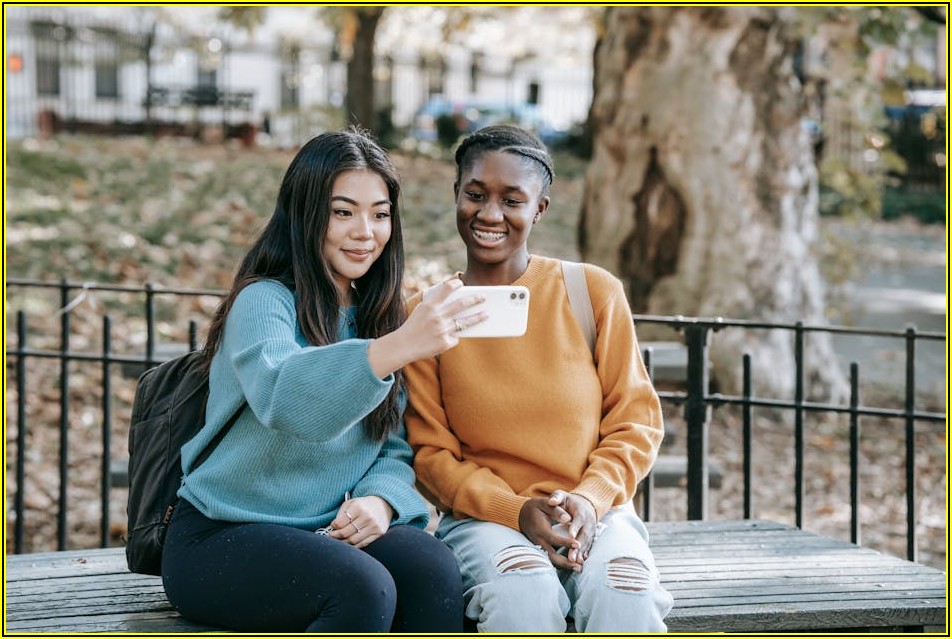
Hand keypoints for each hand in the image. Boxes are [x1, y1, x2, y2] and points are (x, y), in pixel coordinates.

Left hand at [328, 495, 393, 548]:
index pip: (340, 523)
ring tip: (340, 540)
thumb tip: (334, 528)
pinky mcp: (379, 533)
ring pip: (353, 540)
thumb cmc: (363, 505)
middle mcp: (367, 517)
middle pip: (345, 533)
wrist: (383, 505)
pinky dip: (354, 545)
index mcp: (358, 507)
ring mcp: (374, 526)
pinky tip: (350, 542)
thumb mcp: (351, 503)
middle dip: (336, 536)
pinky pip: (363, 544)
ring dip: (344, 542)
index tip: (332, 527)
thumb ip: (341, 514)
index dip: (333, 527)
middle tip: (332, 536)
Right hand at [367, 279, 487, 377]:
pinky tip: (447, 337)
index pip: (446, 288)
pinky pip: (455, 337)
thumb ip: (435, 304)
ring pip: (466, 322)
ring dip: (478, 317)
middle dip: (475, 299)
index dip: (456, 284)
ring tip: (486, 314)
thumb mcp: (420, 310)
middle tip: (483, 297)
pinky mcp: (445, 343)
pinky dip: (453, 336)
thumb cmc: (413, 326)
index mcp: (430, 306)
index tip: (461, 283)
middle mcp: (438, 316)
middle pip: (462, 304)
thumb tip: (455, 301)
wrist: (403, 346)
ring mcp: (442, 330)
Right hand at [518, 497, 580, 571]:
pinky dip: (560, 564)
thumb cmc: (535, 507)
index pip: (553, 538)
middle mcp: (538, 541)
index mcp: (540, 529)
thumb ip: (556, 510)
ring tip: (578, 569)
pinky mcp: (540, 550)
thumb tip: (568, 518)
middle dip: (566, 562)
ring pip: (550, 560)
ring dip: (564, 565)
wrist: (521, 514)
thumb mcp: (544, 503)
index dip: (566, 542)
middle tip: (580, 566)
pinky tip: (571, 565)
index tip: (578, 544)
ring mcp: (538, 547)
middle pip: (551, 556)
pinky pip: (549, 559)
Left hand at [547, 490, 597, 565]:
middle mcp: (588, 522)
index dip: (575, 528)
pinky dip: (584, 555)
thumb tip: (551, 501)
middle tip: (571, 557)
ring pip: (586, 543)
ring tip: (574, 563)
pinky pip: (588, 547)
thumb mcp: (562, 495)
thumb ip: (557, 497)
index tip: (570, 535)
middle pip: (584, 535)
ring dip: (581, 553)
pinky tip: (580, 564)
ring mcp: (591, 531)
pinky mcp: (591, 538)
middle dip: (578, 546)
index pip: (578, 520)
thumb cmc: (568, 501)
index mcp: (581, 512)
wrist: (584, 505)